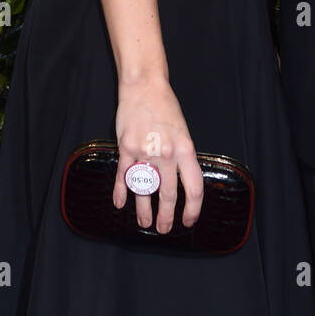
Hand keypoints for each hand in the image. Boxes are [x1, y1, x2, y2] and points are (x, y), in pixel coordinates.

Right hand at [113, 73, 203, 232]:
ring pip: (145, 189)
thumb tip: (180, 182)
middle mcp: (166, 153)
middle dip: (166, 216)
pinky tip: (120, 203)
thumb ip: (182, 157)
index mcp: (186, 149)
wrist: (144, 86)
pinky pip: (124, 176)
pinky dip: (121, 192)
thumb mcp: (183, 132)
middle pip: (168, 194)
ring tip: (145, 223)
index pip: (193, 188)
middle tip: (164, 229)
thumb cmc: (165, 107)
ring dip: (144, 210)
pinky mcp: (126, 147)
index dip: (192, 209)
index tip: (188, 220)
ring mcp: (145, 151)